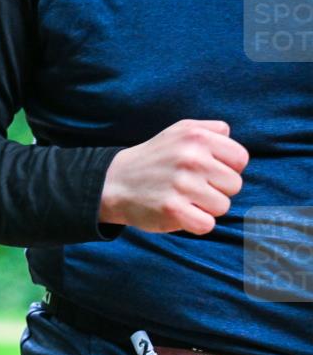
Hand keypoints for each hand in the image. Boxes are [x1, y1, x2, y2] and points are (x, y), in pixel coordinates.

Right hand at [100, 119, 247, 234]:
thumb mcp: (179, 131)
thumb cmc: (153, 159)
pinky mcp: (172, 210)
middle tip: (192, 188)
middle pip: (234, 185)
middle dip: (216, 190)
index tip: (206, 172)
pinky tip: (181, 214)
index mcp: (197, 137)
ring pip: (222, 206)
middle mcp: (191, 159)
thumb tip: (232, 139)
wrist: (114, 182)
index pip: (240, 159)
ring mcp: (182, 185)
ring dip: (206, 208)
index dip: (227, 169)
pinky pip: (207, 225)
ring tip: (184, 199)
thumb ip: (211, 129)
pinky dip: (196, 224)